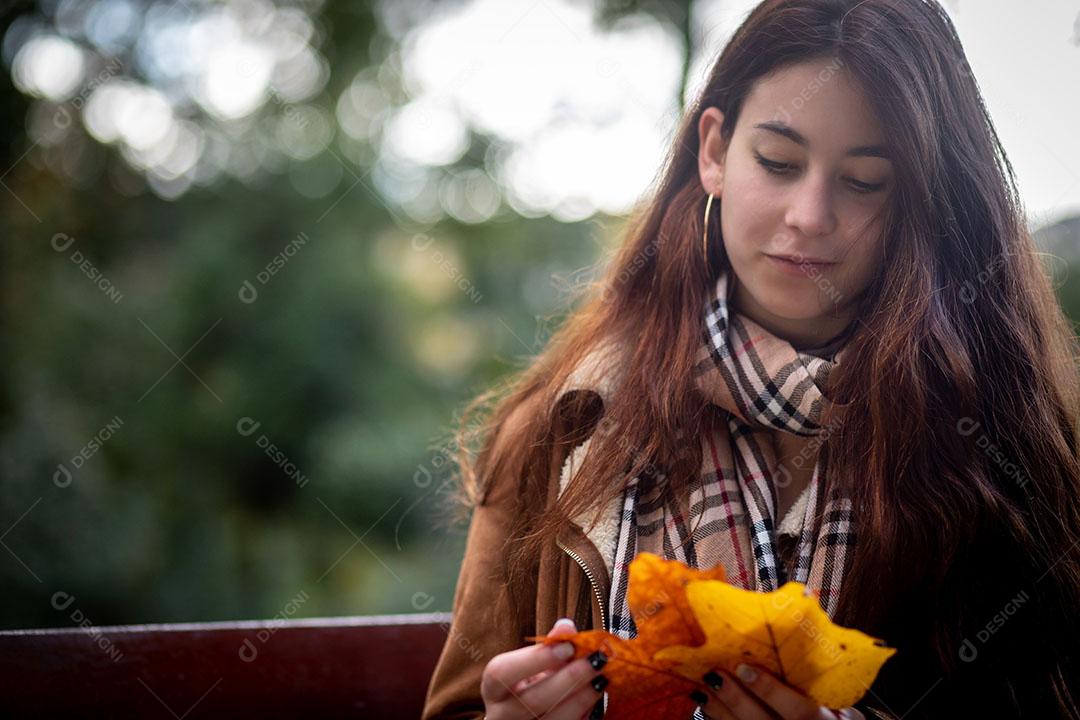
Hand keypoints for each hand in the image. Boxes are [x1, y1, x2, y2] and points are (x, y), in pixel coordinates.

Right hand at [481, 618, 607, 719]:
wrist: (523, 718)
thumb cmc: (528, 684)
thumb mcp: (532, 664)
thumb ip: (550, 644)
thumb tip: (566, 627)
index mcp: (494, 688)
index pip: (503, 672)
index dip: (536, 659)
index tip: (568, 646)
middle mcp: (501, 714)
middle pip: (533, 700)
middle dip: (569, 679)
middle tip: (595, 662)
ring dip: (582, 699)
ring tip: (601, 680)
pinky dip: (584, 715)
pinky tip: (595, 700)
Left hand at [691, 663, 865, 719]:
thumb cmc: (833, 713)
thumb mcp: (836, 698)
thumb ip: (815, 675)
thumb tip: (798, 619)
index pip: (798, 710)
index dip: (769, 691)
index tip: (745, 668)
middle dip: (736, 699)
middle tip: (713, 675)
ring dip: (720, 711)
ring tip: (701, 688)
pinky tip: (706, 705)